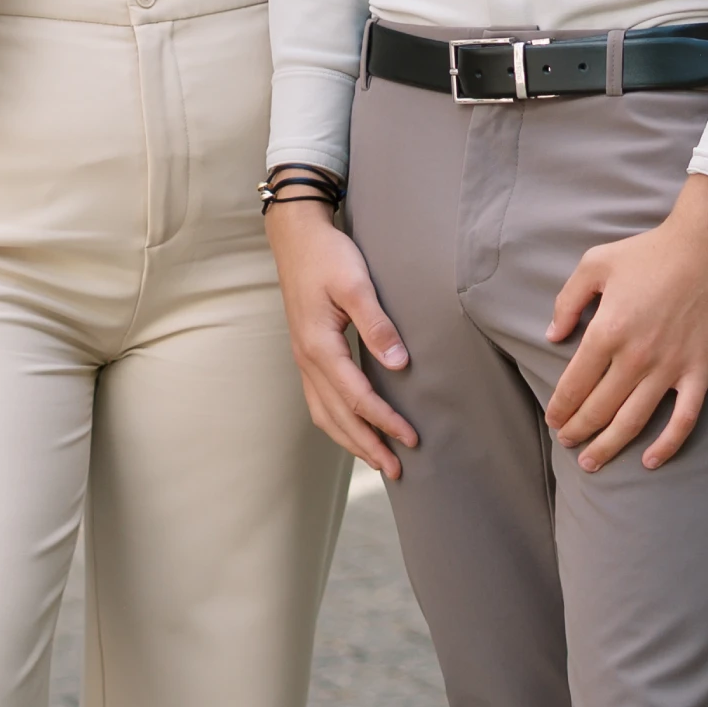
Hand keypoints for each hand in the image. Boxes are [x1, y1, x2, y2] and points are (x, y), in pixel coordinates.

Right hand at [264, 200, 417, 477]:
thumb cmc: (327, 255)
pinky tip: (352, 426)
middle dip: (368, 446)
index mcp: (319, 346)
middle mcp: (307, 359)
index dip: (385, 421)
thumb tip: (399, 365)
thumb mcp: (356, 284)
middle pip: (338, 416)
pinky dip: (336, 422)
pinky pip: (318, 400)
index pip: (357, 397)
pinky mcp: (305, 351)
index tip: (412, 439)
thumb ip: (377, 325)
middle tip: (398, 471)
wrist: (295, 235)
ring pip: (324, 413)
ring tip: (377, 460)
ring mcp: (302, 357)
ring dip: (350, 440)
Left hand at [543, 172, 707, 471]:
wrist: (706, 247)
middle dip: (578, 430)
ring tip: (591, 461)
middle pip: (599, 408)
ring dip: (609, 446)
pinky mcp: (700, 373)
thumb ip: (568, 301)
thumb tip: (552, 336)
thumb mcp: (594, 264)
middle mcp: (636, 357)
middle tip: (566, 441)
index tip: (552, 420)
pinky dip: (667, 446)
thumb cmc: (648, 252)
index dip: (560, 407)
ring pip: (633, 422)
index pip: (575, 383)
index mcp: (607, 330)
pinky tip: (651, 461)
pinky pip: (683, 420)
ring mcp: (670, 368)